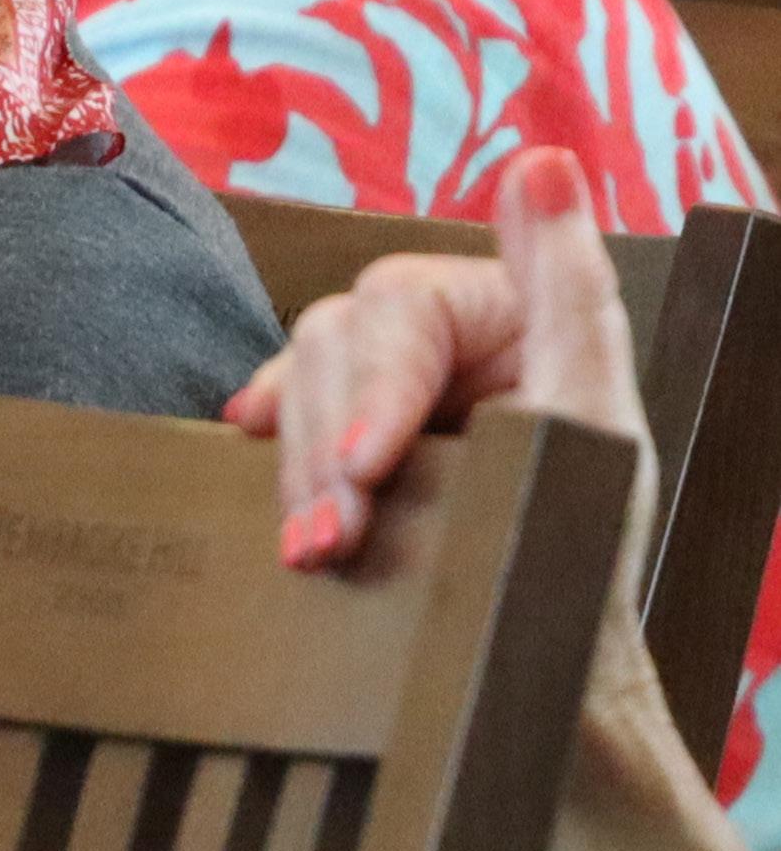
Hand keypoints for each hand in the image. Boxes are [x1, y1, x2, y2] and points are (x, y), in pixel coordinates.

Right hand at [223, 147, 655, 649]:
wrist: (547, 688)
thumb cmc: (584, 567)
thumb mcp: (595, 422)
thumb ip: (568, 290)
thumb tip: (542, 162)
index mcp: (501, 310)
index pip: (401, 305)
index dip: (376, 383)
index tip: (367, 467)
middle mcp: (439, 338)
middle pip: (337, 338)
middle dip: (330, 441)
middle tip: (334, 536)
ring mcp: (386, 389)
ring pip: (300, 378)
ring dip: (298, 464)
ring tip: (312, 550)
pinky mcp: (350, 443)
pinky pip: (282, 416)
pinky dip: (273, 446)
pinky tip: (255, 455)